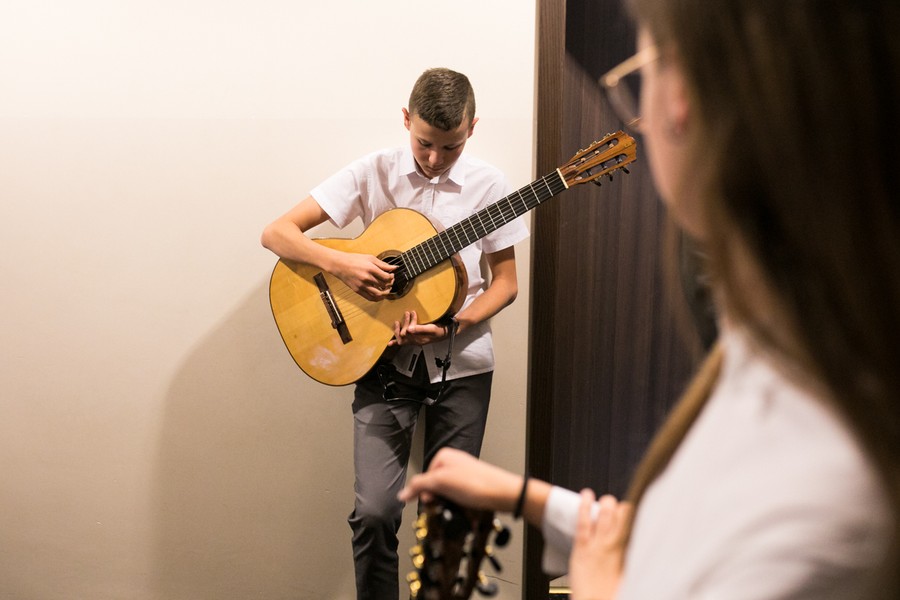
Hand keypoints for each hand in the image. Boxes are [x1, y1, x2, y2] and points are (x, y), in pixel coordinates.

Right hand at [332, 253, 395, 301]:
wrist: (340, 264)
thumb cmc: (354, 260)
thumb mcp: (370, 258)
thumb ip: (383, 264)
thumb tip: (394, 267)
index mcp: (370, 269)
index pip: (386, 277)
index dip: (392, 277)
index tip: (391, 275)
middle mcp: (366, 278)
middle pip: (383, 285)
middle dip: (390, 284)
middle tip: (390, 281)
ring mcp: (362, 285)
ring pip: (378, 294)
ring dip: (385, 293)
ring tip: (387, 290)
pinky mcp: (358, 290)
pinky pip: (370, 298)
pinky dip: (377, 298)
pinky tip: (380, 296)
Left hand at [387, 311, 450, 346]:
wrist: (446, 333)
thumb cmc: (439, 331)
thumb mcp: (431, 329)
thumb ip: (420, 329)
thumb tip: (409, 330)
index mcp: (419, 340)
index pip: (408, 332)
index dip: (408, 322)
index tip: (411, 313)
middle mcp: (415, 342)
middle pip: (403, 335)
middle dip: (403, 324)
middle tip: (406, 314)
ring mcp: (415, 341)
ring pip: (402, 338)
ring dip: (398, 330)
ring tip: (397, 322)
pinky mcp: (415, 339)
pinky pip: (404, 342)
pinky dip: (396, 342)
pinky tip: (390, 343)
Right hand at [398, 448, 521, 512]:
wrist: (503, 493)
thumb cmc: (477, 483)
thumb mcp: (441, 482)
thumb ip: (419, 486)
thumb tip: (402, 494)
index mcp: (444, 456)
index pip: (424, 477)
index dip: (426, 492)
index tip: (431, 500)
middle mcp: (454, 463)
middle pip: (435, 485)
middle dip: (438, 498)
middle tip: (445, 504)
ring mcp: (464, 474)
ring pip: (446, 493)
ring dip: (449, 503)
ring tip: (458, 505)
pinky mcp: (473, 486)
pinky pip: (458, 497)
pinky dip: (458, 504)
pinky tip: (465, 507)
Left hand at [569, 490, 631, 599]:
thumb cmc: (612, 594)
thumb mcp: (631, 576)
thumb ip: (636, 559)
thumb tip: (642, 548)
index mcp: (630, 553)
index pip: (638, 526)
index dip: (640, 516)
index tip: (640, 513)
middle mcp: (616, 545)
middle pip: (624, 516)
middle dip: (625, 509)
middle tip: (623, 511)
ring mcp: (598, 545)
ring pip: (605, 515)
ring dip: (608, 504)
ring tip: (608, 501)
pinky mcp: (582, 547)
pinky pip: (584, 522)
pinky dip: (585, 506)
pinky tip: (587, 495)